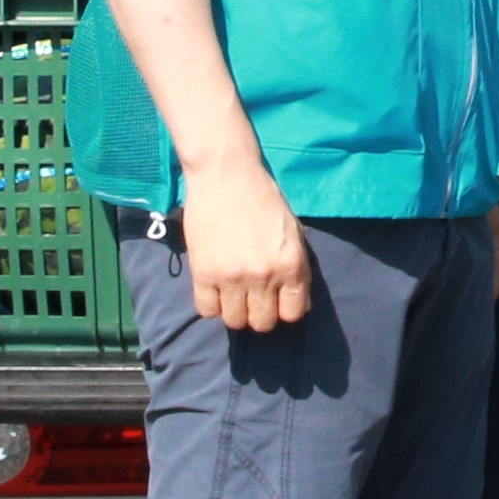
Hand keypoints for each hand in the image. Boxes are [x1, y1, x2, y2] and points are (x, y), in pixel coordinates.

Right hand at [181, 155, 312, 332]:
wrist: (227, 175)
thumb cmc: (264, 199)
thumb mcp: (292, 232)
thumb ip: (295, 268)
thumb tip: (295, 303)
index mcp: (291, 264)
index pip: (293, 313)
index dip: (285, 310)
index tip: (277, 301)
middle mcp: (264, 276)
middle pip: (263, 323)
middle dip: (260, 314)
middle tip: (254, 298)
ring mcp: (232, 277)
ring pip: (235, 321)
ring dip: (236, 311)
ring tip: (234, 293)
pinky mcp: (203, 273)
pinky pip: (207, 310)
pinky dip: (212, 305)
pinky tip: (216, 289)